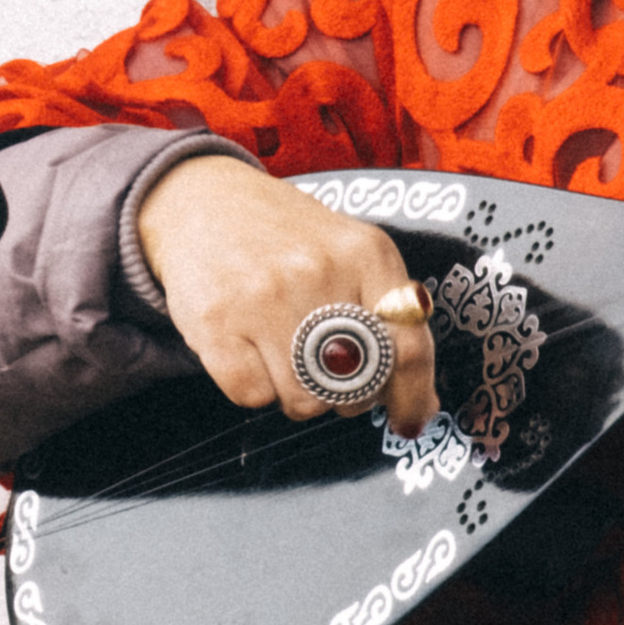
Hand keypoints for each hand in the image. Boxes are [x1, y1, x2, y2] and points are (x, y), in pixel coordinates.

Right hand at [134, 159, 438, 437]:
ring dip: (296, 392)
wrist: (204, 201)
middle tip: (325, 369)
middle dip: (345, 394)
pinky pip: (252, 395)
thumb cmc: (284, 236)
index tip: (409, 423)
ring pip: (304, 401)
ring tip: (281, 351)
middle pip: (355, 387)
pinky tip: (248, 348)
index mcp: (366, 252)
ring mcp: (264, 297)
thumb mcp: (348, 252)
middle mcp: (318, 271)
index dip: (412, 397)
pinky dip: (254, 386)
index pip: (407, 347)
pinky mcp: (216, 321)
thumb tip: (419, 406)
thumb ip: (387, 316)